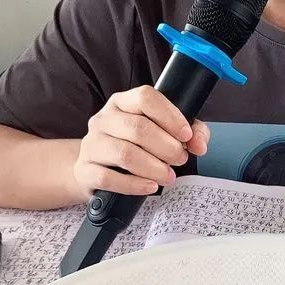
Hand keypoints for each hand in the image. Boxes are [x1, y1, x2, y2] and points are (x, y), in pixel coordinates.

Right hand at [73, 85, 209, 199]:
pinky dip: (134, 185)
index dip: (170, 116)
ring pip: (125, 154)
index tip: (186, 135)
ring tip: (168, 176)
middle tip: (180, 159)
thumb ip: (189, 133)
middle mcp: (103, 119)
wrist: (96, 169)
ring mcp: (91, 144)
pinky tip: (150, 186)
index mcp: (123, 102)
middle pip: (138, 128)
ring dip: (154, 167)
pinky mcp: (85, 170)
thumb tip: (199, 144)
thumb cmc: (134, 147)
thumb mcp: (163, 133)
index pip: (145, 97)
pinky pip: (109, 178)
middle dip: (167, 147)